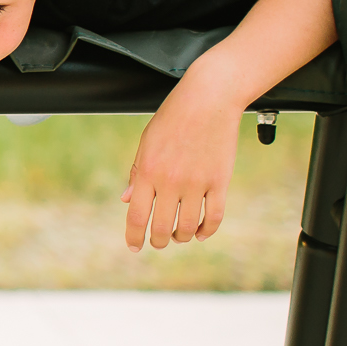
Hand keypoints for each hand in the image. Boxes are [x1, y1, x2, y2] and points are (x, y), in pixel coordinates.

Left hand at [121, 67, 241, 250]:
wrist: (208, 99)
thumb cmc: (173, 119)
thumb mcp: (147, 143)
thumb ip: (137, 174)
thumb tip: (126, 201)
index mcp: (148, 171)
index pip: (136, 216)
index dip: (133, 236)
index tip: (134, 246)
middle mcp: (170, 181)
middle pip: (161, 228)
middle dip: (158, 241)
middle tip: (158, 242)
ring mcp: (197, 183)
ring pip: (187, 227)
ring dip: (181, 237)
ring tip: (179, 235)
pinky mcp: (219, 181)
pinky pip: (214, 217)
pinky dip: (206, 230)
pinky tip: (200, 232)